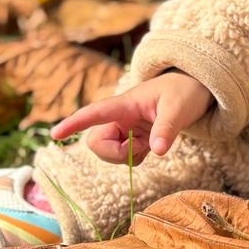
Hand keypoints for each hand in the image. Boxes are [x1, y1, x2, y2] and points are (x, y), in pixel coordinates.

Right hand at [49, 71, 214, 164]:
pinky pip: (124, 158)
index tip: (55, 134)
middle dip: (115, 153)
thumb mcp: (179, 109)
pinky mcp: (130, 138)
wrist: (193, 90)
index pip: (94, 112)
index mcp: (125, 104)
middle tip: (143, 146)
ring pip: (108, 153)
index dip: (74, 123)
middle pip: (96, 143)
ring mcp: (123, 128)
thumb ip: (167, 129)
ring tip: (151, 139)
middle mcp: (119, 117)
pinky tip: (151, 144)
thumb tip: (158, 151)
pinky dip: (137, 157)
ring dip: (130, 155)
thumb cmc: (184, 92)